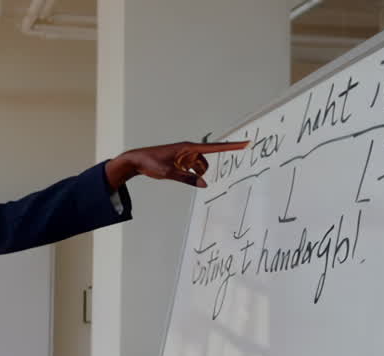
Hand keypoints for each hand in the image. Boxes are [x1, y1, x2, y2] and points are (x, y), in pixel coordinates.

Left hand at [105, 140, 249, 189]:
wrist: (137, 160)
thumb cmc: (151, 163)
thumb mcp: (169, 173)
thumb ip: (187, 178)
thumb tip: (204, 184)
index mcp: (188, 147)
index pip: (215, 147)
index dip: (231, 147)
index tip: (246, 143)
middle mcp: (189, 149)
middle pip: (206, 161)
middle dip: (201, 170)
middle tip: (182, 173)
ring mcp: (185, 154)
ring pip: (200, 165)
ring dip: (195, 172)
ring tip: (177, 174)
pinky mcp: (180, 159)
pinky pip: (192, 167)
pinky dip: (189, 173)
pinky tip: (178, 174)